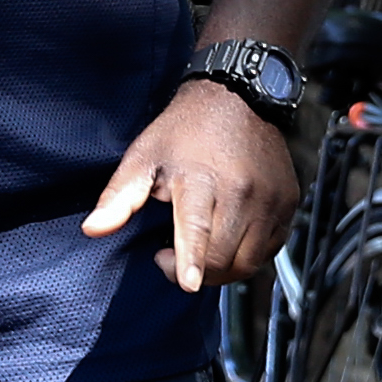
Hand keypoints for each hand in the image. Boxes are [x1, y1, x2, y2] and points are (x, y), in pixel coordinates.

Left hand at [82, 80, 301, 289]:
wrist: (238, 97)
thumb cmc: (185, 131)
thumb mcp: (144, 156)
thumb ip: (120, 197)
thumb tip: (92, 230)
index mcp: (201, 179)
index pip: (198, 228)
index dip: (193, 261)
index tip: (189, 284)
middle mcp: (243, 191)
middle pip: (222, 256)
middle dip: (195, 272)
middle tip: (169, 258)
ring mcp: (270, 198)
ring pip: (248, 260)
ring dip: (222, 269)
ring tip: (199, 253)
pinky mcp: (288, 202)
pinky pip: (270, 249)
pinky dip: (248, 256)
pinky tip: (228, 241)